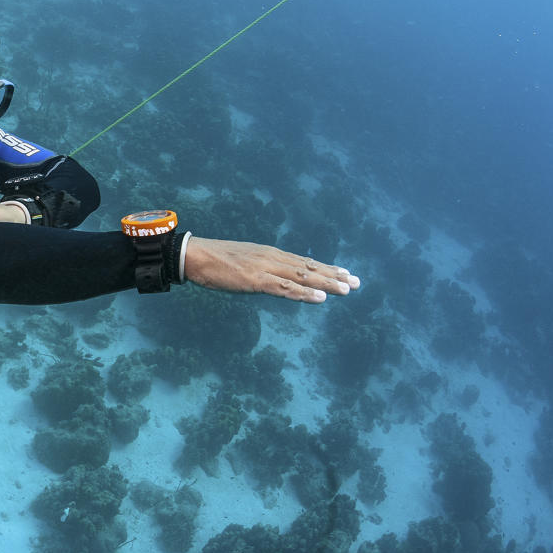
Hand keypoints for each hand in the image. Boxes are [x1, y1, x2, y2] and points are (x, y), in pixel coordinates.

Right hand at [183, 237, 360, 302]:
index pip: (304, 261)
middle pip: (309, 268)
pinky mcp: (256, 281)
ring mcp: (265, 269)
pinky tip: (320, 299)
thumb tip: (271, 277)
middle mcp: (273, 258)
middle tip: (358, 282)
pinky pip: (285, 289)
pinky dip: (304, 294)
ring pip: (303, 277)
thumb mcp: (243, 260)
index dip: (326, 268)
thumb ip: (260, 268)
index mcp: (270, 254)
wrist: (195, 255)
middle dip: (334, 275)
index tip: (345, 272)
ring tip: (347, 289)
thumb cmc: (215, 260)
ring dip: (326, 284)